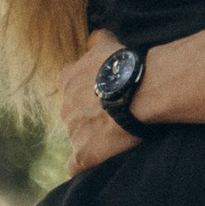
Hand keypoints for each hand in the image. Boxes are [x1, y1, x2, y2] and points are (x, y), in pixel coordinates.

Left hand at [54, 29, 135, 172]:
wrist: (139, 89)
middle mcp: (64, 106)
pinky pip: (75, 167)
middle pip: (72, 114)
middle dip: (88, 115)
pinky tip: (97, 163)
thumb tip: (91, 38)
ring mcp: (72, 131)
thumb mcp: (108, 43)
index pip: (67, 85)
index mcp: (67, 80)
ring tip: (117, 135)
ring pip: (77, 137)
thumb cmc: (125, 64)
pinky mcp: (84, 153)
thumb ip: (96, 41)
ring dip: (92, 137)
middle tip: (113, 114)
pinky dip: (83, 166)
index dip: (84, 90)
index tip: (100, 93)